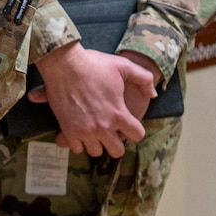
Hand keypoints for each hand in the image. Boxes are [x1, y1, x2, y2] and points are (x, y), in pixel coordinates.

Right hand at [29, 43, 154, 157]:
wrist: (63, 63)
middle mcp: (103, 126)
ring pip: (96, 152)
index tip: (127, 123)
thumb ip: (144, 79)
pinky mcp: (68, 129)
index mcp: (119, 114)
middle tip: (111, 131)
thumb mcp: (124, 66)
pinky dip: (78, 142)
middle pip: (117, 151)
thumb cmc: (93, 64)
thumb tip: (152, 94)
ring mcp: (84, 130)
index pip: (137, 136)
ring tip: (94, 132)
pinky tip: (79, 131)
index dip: (134, 130)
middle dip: (116, 142)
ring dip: (97, 143)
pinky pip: (76, 148)